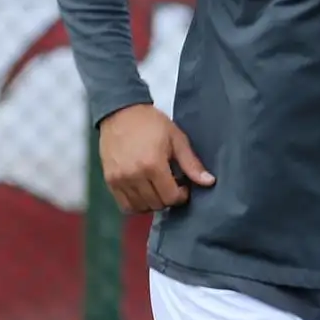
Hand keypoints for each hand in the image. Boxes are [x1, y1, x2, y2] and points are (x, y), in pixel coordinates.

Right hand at [99, 104, 214, 213]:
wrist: (120, 112)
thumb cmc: (151, 123)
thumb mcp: (176, 138)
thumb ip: (191, 163)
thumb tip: (209, 182)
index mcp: (153, 165)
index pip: (171, 197)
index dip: (181, 195)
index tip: (183, 185)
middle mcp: (134, 176)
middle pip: (156, 204)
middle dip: (168, 198)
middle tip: (171, 185)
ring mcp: (119, 180)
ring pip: (140, 208)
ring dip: (153, 203)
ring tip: (157, 188)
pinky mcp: (109, 181)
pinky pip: (124, 205)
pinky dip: (136, 204)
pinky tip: (144, 192)